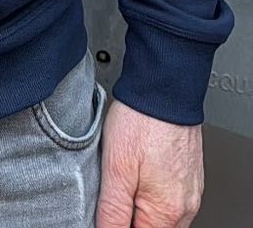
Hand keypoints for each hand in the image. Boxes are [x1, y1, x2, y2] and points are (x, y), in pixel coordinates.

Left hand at [96, 98, 203, 227]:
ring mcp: (190, 192)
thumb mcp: (115, 169)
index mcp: (167, 211)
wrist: (164, 85)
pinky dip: (152, 193)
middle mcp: (185, 207)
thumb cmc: (142, 120)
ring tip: (126, 175)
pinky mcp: (189, 177)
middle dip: (130, 217)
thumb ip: (112, 211)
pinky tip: (140, 170)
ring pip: (161, 216)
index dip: (116, 225)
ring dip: (141, 206)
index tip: (108, 210)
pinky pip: (170, 198)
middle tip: (115, 189)